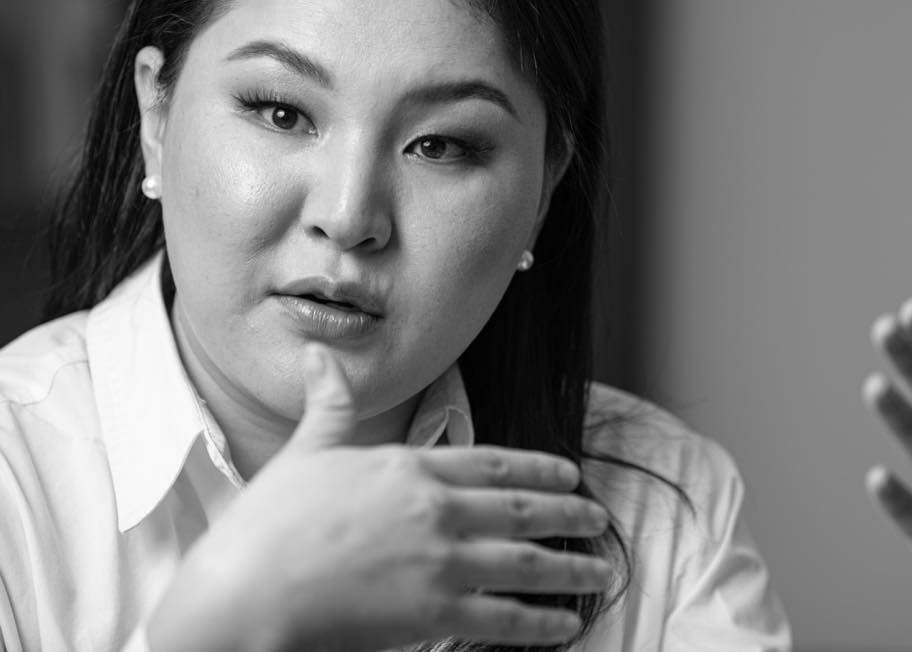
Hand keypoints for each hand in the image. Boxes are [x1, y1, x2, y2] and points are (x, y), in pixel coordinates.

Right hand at [148, 344, 611, 651]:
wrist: (244, 589)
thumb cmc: (269, 523)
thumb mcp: (305, 451)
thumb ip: (328, 404)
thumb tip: (317, 356)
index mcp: (410, 467)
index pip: (494, 463)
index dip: (539, 469)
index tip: (568, 474)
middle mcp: (436, 509)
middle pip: (522, 509)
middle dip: (569, 515)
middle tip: (599, 519)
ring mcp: (439, 561)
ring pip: (526, 562)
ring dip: (571, 567)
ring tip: (600, 570)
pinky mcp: (433, 612)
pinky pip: (503, 618)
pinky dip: (540, 622)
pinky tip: (565, 623)